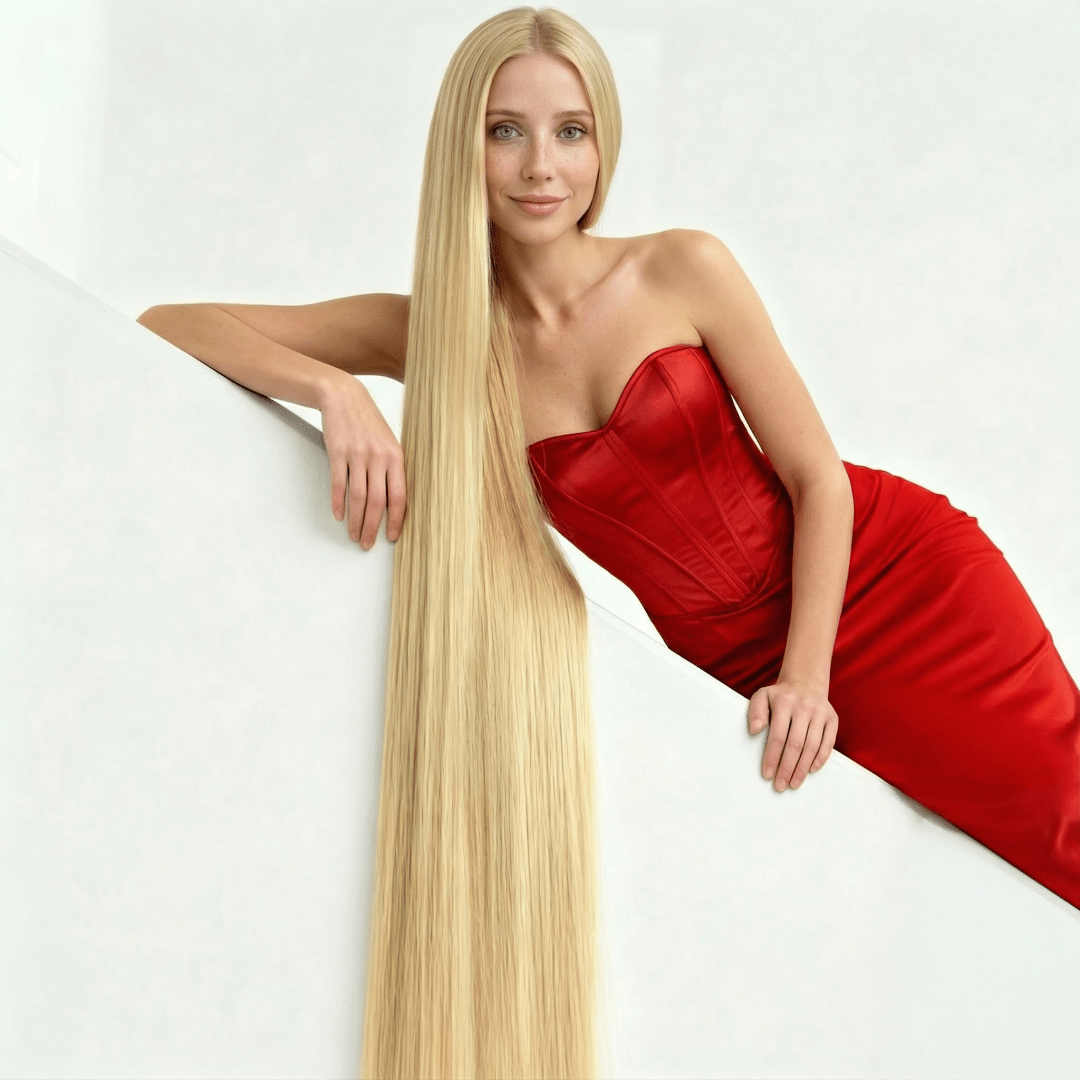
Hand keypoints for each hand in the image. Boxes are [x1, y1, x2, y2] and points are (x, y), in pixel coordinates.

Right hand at [318, 376, 406, 548]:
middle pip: (378, 502)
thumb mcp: (389, 443)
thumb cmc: (368, 423)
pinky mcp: (338, 452)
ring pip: (358, 497)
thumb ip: (393, 469)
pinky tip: (339, 516)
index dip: (395, 520)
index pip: (400, 496)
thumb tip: (396, 501)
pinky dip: (338, 504)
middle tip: (368, 544)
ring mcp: (357, 455)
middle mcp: (378, 457)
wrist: (344, 397)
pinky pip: (339, 485)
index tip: (391, 537)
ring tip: (354, 535)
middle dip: (373, 527)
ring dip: (356, 521)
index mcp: (396, 457)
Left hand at [746, 678, 837, 791]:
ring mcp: (820, 712)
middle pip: (795, 744)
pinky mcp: (832, 718)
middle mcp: (804, 707)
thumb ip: (755, 712)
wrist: (806, 682)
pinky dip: (820, 758)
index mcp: (784, 702)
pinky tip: (811, 770)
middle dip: (787, 768)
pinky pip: (828, 742)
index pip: (777, 736)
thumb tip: (754, 730)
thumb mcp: (762, 696)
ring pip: (812, 746)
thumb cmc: (780, 696)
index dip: (772, 757)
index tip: (767, 774)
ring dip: (803, 768)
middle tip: (780, 785)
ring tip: (794, 783)